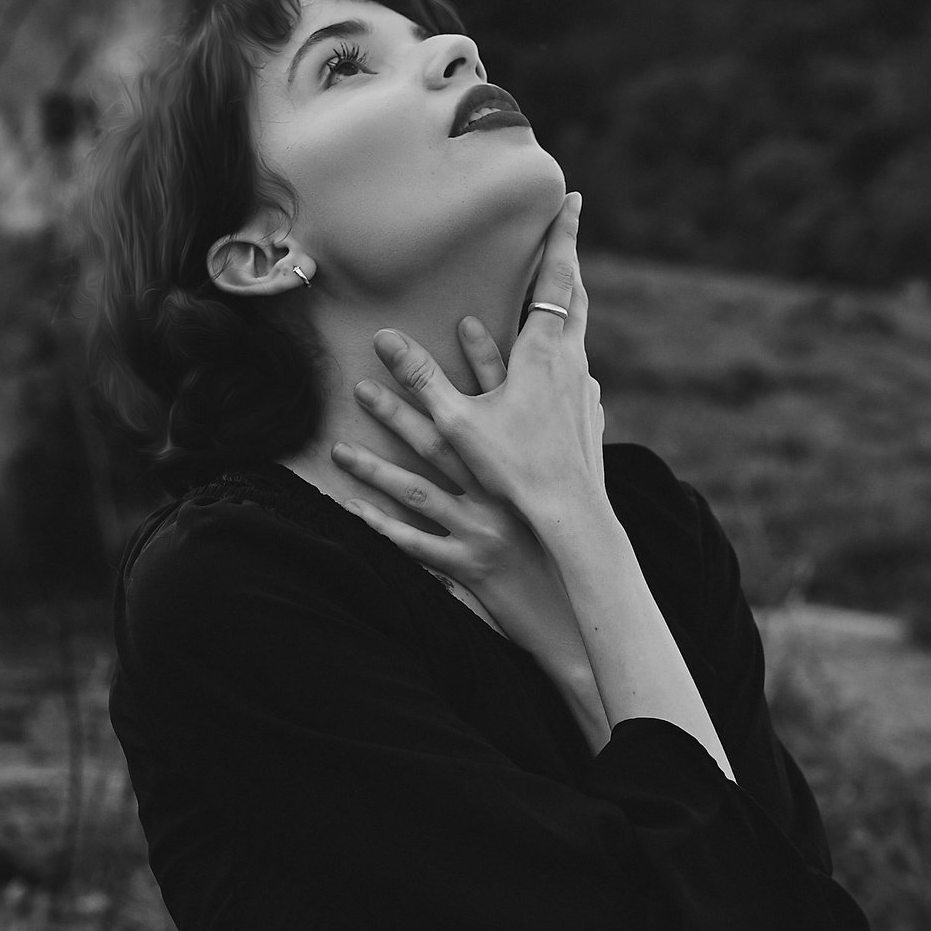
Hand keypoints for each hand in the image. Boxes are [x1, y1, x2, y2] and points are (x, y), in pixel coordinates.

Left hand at [332, 313, 610, 753]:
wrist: (576, 610)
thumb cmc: (575, 544)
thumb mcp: (580, 486)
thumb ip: (576, 435)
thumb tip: (592, 384)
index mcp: (527, 469)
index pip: (502, 404)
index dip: (485, 359)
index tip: (463, 320)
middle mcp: (501, 494)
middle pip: (443, 442)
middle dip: (402, 407)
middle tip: (363, 383)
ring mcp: (481, 530)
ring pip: (419, 491)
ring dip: (376, 467)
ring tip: (339, 447)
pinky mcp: (467, 566)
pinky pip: (416, 545)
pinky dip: (382, 528)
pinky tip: (350, 510)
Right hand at [366, 195, 604, 533]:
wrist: (571, 517)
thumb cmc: (514, 470)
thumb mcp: (457, 424)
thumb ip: (421, 379)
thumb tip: (384, 338)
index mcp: (544, 352)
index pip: (556, 278)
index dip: (563, 236)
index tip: (573, 200)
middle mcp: (572, 362)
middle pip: (576, 297)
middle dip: (569, 259)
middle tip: (571, 227)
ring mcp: (585, 389)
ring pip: (577, 333)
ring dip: (566, 305)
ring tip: (558, 291)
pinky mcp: (589, 414)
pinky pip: (575, 369)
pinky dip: (564, 350)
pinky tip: (561, 365)